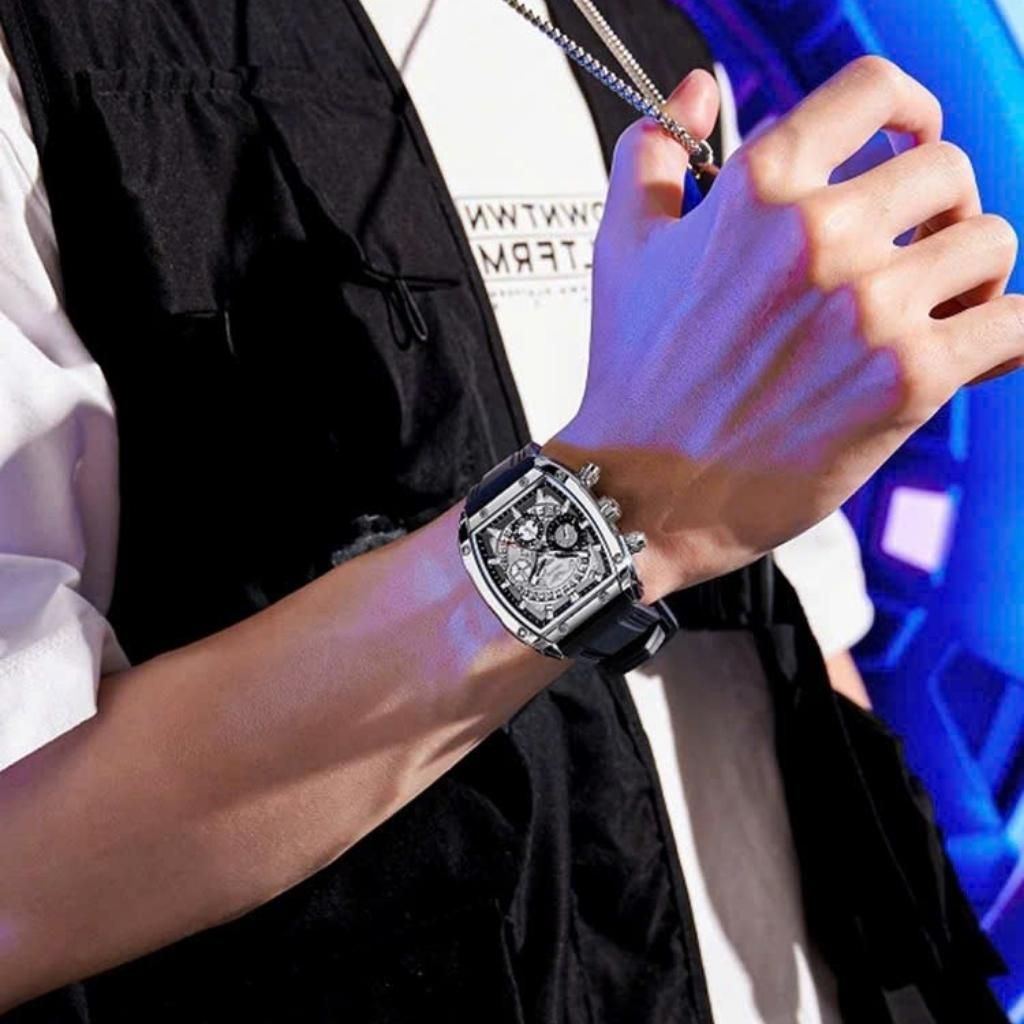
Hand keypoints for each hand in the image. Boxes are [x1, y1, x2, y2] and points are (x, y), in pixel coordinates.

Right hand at [547, 57, 1021, 603]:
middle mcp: (820, 235)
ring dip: (971, 276)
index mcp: (758, 190)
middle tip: (912, 254)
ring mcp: (870, 307)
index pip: (874, 91)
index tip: (911, 136)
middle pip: (949, 169)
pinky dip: (1005, 336)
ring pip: (990, 245)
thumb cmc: (633, 378)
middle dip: (939, 210)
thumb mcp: (621, 249)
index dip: (909, 108)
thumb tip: (694, 91)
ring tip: (932, 312)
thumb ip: (654, 153)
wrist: (642, 489)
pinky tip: (968, 352)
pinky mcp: (908, 380)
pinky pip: (1017, 325)